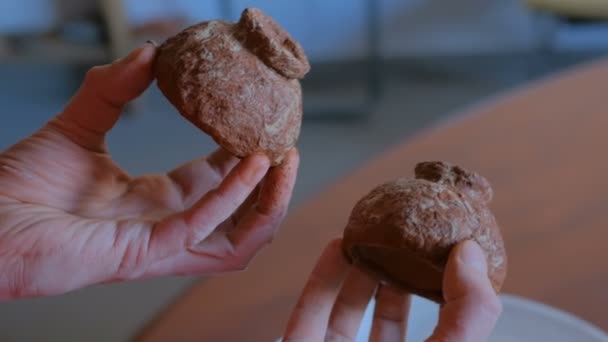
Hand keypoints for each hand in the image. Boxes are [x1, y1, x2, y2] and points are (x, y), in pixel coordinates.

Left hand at [0, 43, 298, 299]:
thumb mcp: (78, 125)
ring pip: (239, 237)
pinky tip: (252, 163)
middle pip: (243, 219)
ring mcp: (161, 244)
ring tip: (285, 159)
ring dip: (270, 201)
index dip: (249, 160)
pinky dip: (235, 197)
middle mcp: (168, 226)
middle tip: (288, 147)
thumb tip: (149, 51)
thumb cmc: (20, 185)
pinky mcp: (146, 252)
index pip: (219, 184)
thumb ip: (114, 88)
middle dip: (274, 187)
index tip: (265, 127)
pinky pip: (204, 226)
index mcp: (157, 202)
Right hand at [283, 239, 500, 340]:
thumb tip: (470, 254)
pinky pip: (310, 312)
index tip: (451, 245)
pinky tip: (336, 246)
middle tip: (404, 234)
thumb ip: (467, 313)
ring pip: (348, 312)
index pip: (441, 326)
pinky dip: (322, 277)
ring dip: (359, 268)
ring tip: (371, 233)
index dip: (447, 286)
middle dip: (398, 270)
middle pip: (391, 315)